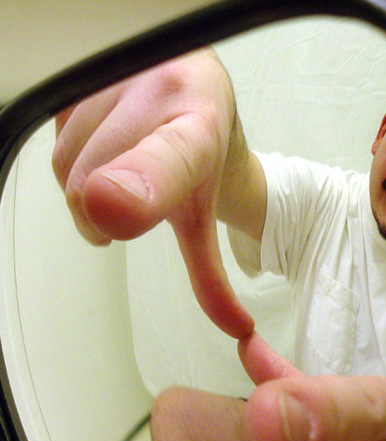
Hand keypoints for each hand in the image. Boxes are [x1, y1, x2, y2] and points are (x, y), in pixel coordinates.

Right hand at [52, 48, 253, 338]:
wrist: (199, 89)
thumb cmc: (207, 152)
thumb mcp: (209, 213)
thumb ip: (211, 275)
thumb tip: (237, 332)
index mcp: (200, 130)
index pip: (167, 160)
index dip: (141, 183)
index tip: (112, 207)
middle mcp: (159, 92)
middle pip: (87, 185)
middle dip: (100, 215)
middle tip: (132, 207)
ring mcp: (118, 73)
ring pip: (64, 163)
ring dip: (85, 185)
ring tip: (124, 171)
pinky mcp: (86, 68)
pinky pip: (54, 133)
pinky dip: (73, 154)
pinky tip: (107, 142)